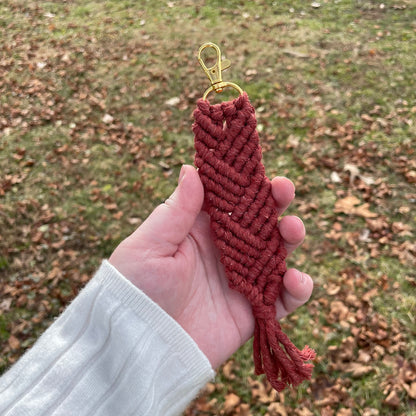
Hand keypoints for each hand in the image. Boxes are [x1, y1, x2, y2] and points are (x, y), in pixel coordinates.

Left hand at [109, 165, 312, 368]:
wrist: (139, 346)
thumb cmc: (135, 290)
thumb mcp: (149, 245)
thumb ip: (176, 210)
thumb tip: (191, 168)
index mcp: (199, 231)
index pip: (230, 201)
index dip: (247, 184)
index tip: (260, 170)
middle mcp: (224, 252)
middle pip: (259, 222)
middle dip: (276, 204)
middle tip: (283, 191)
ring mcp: (240, 280)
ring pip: (277, 253)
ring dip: (291, 238)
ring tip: (292, 230)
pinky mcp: (252, 310)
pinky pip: (283, 298)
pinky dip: (298, 289)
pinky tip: (295, 281)